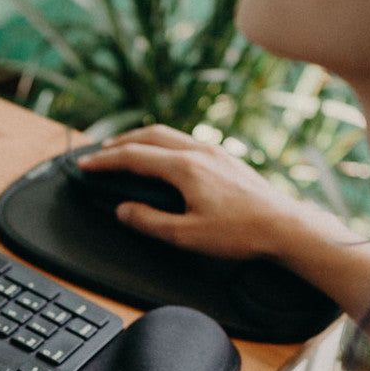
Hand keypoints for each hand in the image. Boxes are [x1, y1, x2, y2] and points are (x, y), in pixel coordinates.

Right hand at [78, 125, 342, 262]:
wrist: (284, 226)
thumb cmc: (240, 233)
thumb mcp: (186, 236)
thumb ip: (149, 221)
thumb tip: (124, 211)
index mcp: (184, 167)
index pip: (133, 157)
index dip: (104, 161)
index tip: (85, 165)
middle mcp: (199, 151)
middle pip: (149, 135)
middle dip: (119, 142)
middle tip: (100, 152)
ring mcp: (215, 151)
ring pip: (169, 134)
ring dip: (142, 139)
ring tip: (127, 150)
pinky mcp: (227, 158)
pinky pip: (186, 140)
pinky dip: (163, 143)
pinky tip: (164, 158)